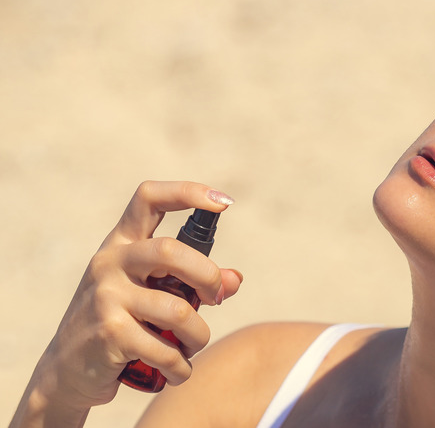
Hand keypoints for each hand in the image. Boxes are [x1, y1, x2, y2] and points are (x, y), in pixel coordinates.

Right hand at [10, 181, 242, 426]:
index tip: (224, 202)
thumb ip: (194, 283)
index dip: (187, 192)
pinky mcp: (108, 333)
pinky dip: (181, 367)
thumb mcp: (154, 294)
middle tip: (217, 298)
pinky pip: (164, 350)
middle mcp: (110, 262)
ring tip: (192, 347)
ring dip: (198, 336)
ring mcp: (105, 297)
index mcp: (122, 243)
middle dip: (208, 276)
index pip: (148, 198)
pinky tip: (178, 372)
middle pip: (170, 251)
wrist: (69, 370)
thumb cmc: (123, 321)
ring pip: (177, 311)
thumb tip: (235, 280)